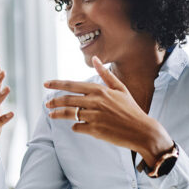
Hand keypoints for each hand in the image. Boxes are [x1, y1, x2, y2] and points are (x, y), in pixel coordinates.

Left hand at [44, 56, 172, 165]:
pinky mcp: (95, 130)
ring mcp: (94, 116)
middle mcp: (95, 102)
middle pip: (67, 100)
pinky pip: (78, 127)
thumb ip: (105, 74)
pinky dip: (75, 126)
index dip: (57, 84)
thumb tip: (95, 58)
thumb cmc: (131, 109)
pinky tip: (75, 126)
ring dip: (58, 114)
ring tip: (51, 115)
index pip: (72, 85)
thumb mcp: (120, 89)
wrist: (142, 131)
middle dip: (54, 101)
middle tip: (47, 104)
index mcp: (100, 90)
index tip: (46, 84)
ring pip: (69, 114)